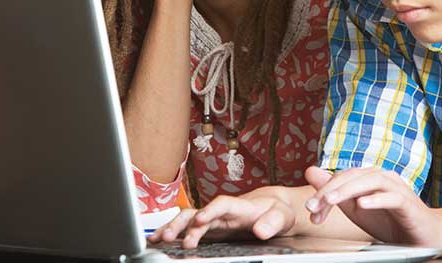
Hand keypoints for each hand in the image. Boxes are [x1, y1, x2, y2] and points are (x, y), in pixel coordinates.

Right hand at [147, 191, 295, 247]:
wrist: (274, 208)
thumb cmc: (277, 211)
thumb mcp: (282, 216)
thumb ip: (272, 223)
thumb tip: (260, 231)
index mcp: (240, 206)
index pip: (223, 204)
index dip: (210, 211)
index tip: (200, 219)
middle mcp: (223, 212)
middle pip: (198, 212)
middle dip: (182, 223)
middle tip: (170, 236)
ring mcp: (215, 220)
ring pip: (188, 219)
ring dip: (173, 227)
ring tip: (159, 238)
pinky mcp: (211, 228)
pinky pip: (188, 228)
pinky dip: (173, 232)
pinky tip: (158, 238)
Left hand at [304, 166, 441, 248]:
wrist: (424, 236)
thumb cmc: (391, 221)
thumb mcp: (356, 209)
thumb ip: (336, 193)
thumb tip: (310, 172)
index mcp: (369, 177)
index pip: (342, 177)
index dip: (324, 191)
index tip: (311, 210)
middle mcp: (383, 177)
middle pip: (353, 176)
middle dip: (330, 190)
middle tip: (313, 205)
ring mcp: (397, 187)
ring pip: (371, 181)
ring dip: (348, 190)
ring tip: (331, 200)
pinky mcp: (408, 202)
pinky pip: (392, 197)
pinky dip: (376, 199)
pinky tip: (363, 204)